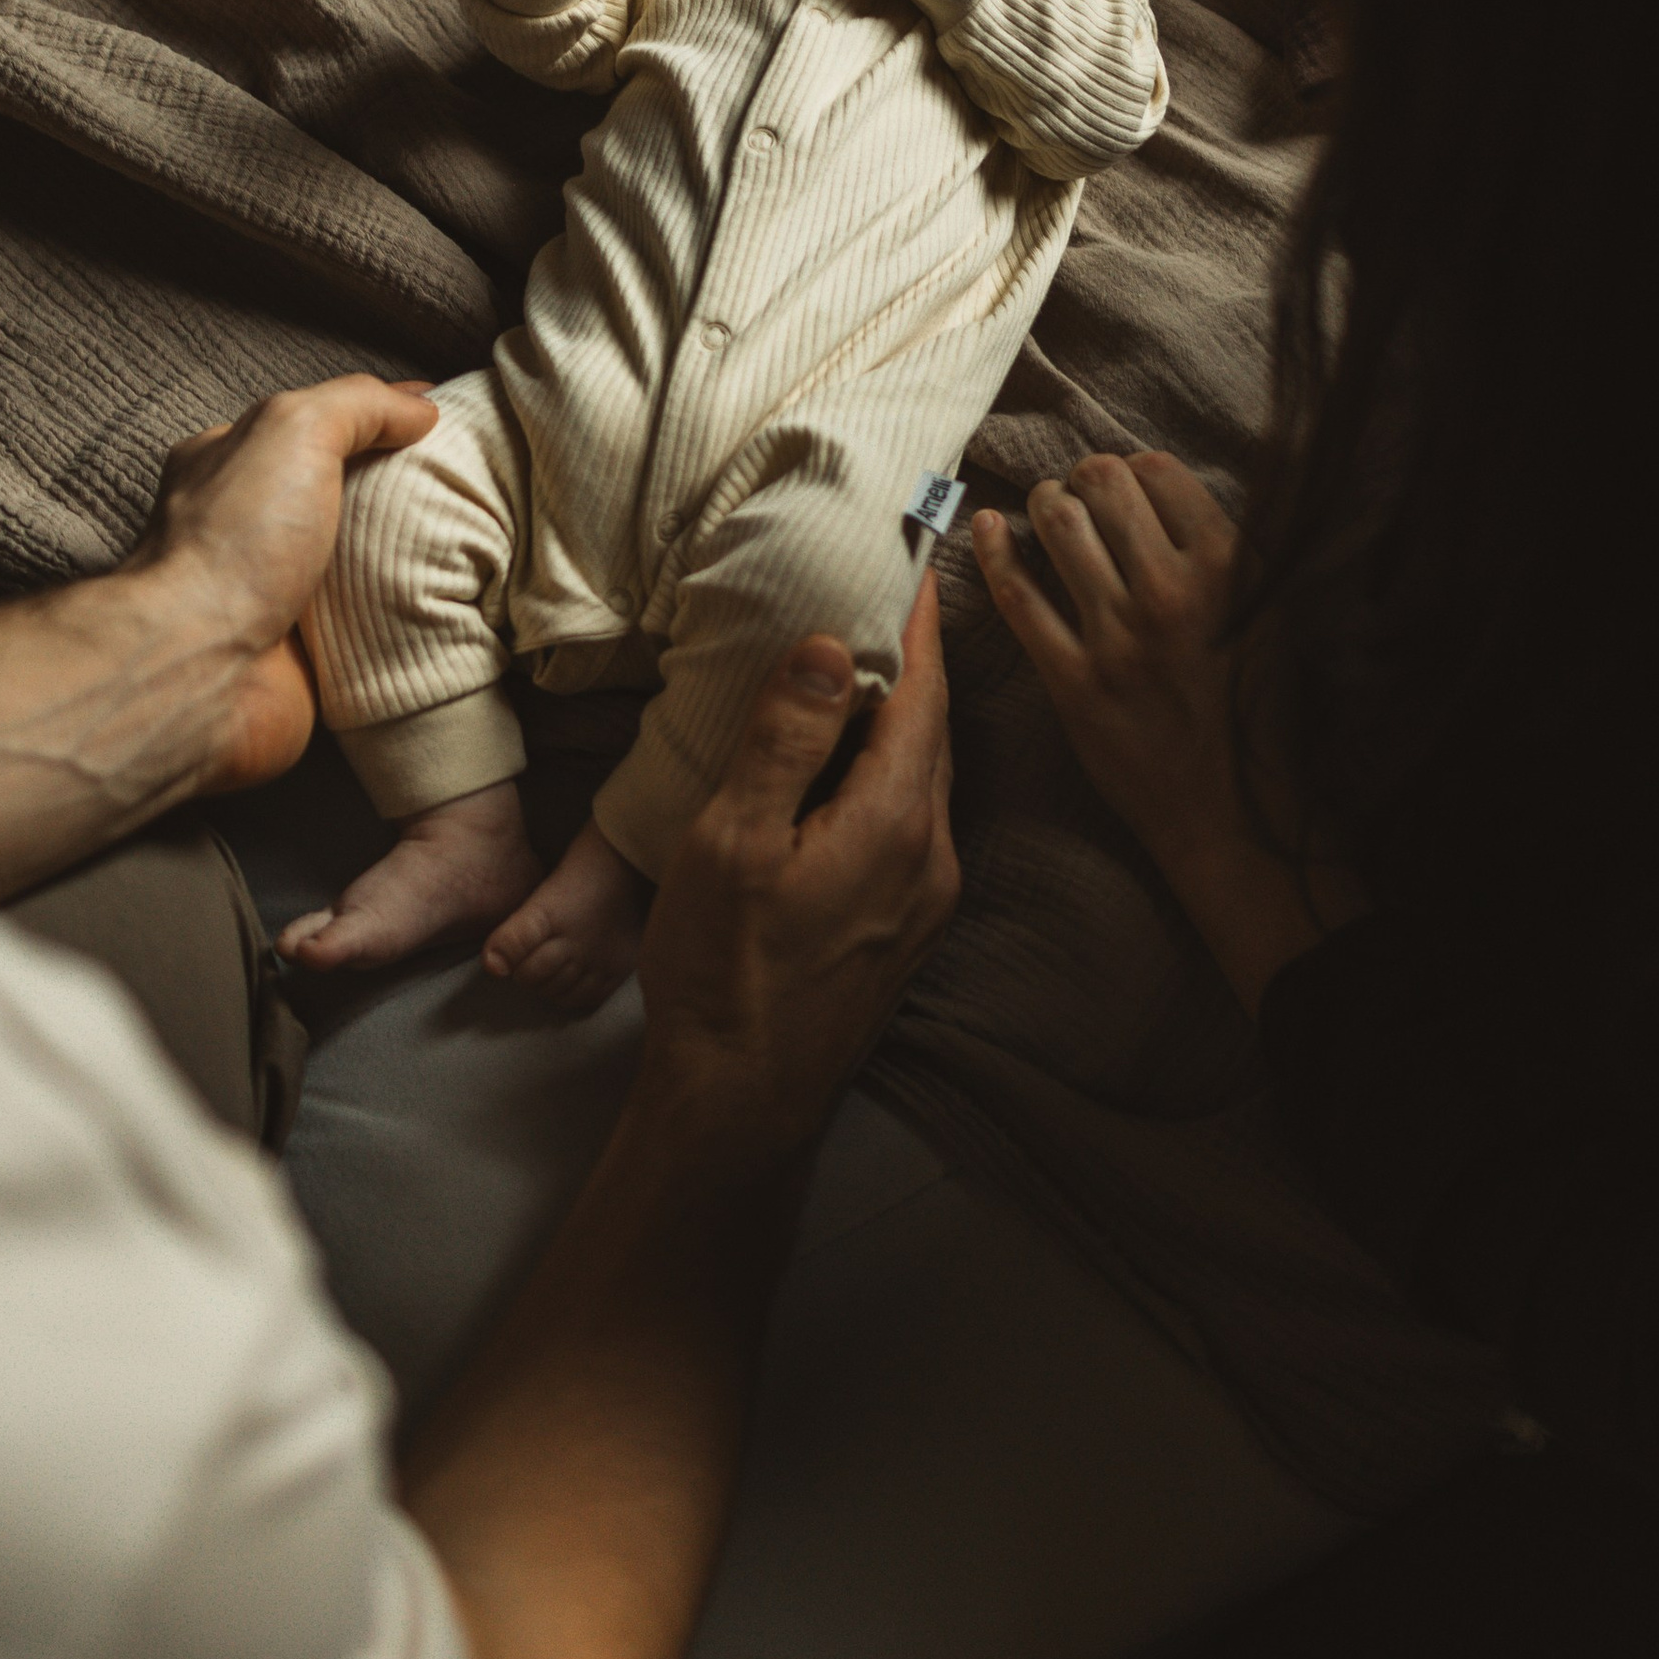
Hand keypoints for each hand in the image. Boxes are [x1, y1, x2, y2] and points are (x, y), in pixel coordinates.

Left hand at [125, 375, 437, 792]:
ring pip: (365, 564)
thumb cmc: (231, 543)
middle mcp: (251, 528)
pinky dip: (406, 622)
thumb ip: (359, 405)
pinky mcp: (307, 654)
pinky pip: (372, 630)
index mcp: (233, 463)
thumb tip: (420, 410)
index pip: (319, 426)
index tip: (447, 425)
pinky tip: (449, 608)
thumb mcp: (294, 429)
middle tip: (470, 491)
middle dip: (406, 494)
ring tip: (475, 549)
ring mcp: (278, 593)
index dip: (382, 419)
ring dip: (412, 562)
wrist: (201, 669)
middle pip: (348, 496)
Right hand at [635, 580, 958, 1166]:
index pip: (925, 693)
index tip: (915, 558)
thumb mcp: (734, 839)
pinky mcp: (905, 927)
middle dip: (913, 664)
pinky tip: (846, 767)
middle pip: (934, 732)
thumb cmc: (724, 970)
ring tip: (861, 667)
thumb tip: (832, 646)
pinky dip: (887, 773)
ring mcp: (926, 898)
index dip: (918, 622)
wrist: (741, 1100)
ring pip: (924, 780)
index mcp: (897, 821)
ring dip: (899, 721)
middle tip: (886, 598)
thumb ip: (788, 739)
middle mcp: (933, 856)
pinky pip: (909, 821)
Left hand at [972, 451, 1246, 871]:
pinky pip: (1019, 598)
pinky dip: (996, 553)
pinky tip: (988, 528)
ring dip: (1043, 504)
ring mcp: (1117, 637)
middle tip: (1080, 493)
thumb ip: (1229, 556)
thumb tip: (1172, 498)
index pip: (1158, 472)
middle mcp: (1172, 592)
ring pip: (1057, 526)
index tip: (1126, 485)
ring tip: (1046, 510)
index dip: (1133, 469)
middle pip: (1102, 485)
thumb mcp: (1272, 615)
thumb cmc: (1263, 715)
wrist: (1236, 813)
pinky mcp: (1074, 682)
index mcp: (1229, 567)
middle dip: (1082, 477)